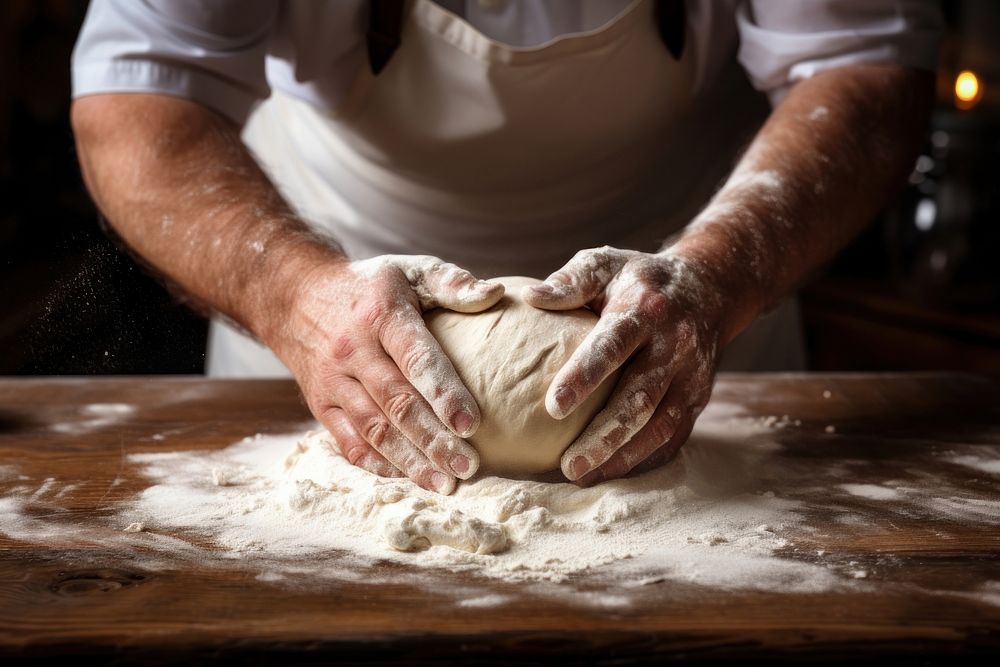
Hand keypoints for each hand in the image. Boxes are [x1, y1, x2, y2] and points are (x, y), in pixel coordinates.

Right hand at [270, 254, 503, 493]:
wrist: (297, 295)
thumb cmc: (370, 287)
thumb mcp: (410, 270)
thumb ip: (452, 283)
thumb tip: (495, 295)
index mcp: (381, 315)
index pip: (416, 359)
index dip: (444, 394)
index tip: (473, 425)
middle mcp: (352, 351)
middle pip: (396, 403)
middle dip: (433, 440)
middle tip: (468, 467)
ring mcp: (332, 381)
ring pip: (373, 429)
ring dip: (409, 461)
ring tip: (444, 483)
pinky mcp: (320, 405)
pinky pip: (348, 441)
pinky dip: (377, 464)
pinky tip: (406, 477)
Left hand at [523, 246, 728, 484]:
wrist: (709, 288)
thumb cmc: (639, 278)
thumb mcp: (607, 263)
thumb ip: (571, 280)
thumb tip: (531, 298)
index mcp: (646, 309)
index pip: (614, 345)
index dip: (585, 375)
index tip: (553, 406)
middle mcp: (674, 346)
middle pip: (641, 398)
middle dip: (605, 435)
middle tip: (568, 463)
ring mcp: (691, 377)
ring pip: (660, 426)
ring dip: (623, 456)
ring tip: (582, 476)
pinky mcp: (697, 400)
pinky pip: (672, 437)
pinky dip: (642, 460)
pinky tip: (608, 474)